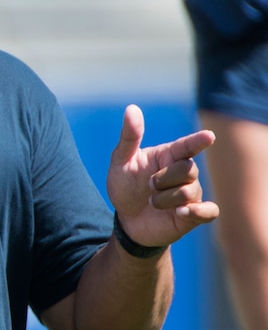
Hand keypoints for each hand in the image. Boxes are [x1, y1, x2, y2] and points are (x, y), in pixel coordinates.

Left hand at [106, 104, 218, 246]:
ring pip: (189, 191)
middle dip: (162, 179)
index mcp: (169, 155)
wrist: (126, 220)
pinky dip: (197, 211)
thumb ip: (129, 137)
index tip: (208, 136)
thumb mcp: (121, 162)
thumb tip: (132, 108)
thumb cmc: (126, 187)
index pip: (188, 145)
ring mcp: (191, 193)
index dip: (198, 141)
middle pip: (187, 169)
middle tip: (148, 186)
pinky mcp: (193, 214)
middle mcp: (184, 172)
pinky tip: (181, 212)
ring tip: (152, 202)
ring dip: (164, 199)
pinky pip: (209, 211)